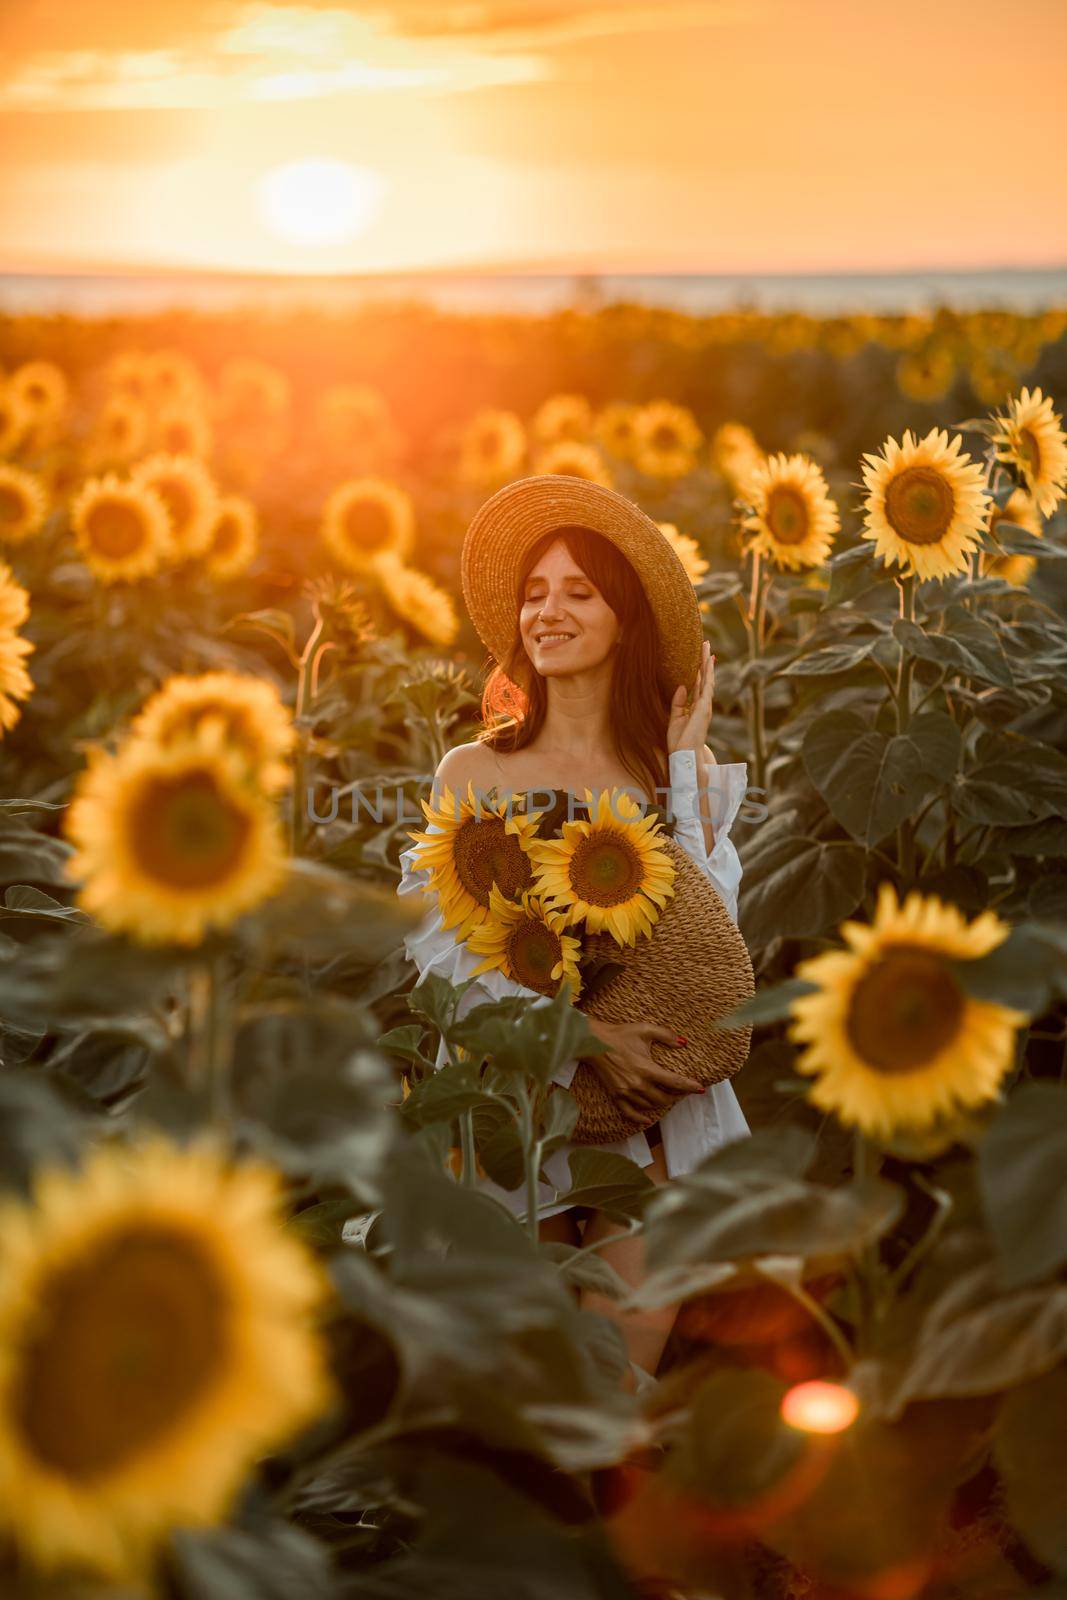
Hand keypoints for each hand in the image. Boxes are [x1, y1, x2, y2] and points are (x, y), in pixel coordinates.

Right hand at [583, 1017, 705, 1124]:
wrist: (594, 1042)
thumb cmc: (620, 1034)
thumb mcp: (645, 1029)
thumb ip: (666, 1035)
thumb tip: (683, 1043)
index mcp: (647, 1069)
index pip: (674, 1082)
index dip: (689, 1086)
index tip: (700, 1089)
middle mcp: (637, 1084)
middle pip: (664, 1099)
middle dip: (676, 1097)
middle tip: (683, 1091)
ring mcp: (626, 1092)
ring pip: (649, 1106)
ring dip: (661, 1104)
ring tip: (668, 1097)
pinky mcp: (616, 1095)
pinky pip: (629, 1113)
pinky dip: (639, 1118)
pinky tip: (647, 1119)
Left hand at [667, 640, 715, 767]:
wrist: (684, 755)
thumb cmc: (679, 742)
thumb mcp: (674, 718)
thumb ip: (678, 703)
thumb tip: (682, 687)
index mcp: (695, 708)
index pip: (698, 685)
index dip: (698, 671)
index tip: (699, 658)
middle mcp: (702, 704)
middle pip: (704, 678)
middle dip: (705, 662)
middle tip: (706, 645)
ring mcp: (705, 705)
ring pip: (708, 678)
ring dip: (707, 662)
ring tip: (708, 647)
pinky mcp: (705, 707)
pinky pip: (707, 685)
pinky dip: (708, 673)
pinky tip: (708, 661)